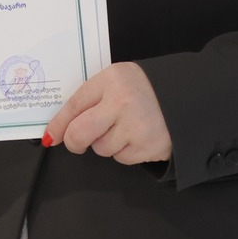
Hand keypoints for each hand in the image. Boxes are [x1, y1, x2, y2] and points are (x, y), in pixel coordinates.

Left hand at [43, 61, 172, 163]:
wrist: (187, 98)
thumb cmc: (144, 89)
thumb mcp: (115, 81)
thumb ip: (90, 99)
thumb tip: (59, 130)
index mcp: (111, 80)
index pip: (75, 104)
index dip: (59, 124)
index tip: (50, 136)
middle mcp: (122, 103)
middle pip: (80, 133)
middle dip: (74, 141)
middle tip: (78, 142)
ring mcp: (137, 127)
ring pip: (101, 148)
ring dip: (107, 143)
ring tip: (125, 127)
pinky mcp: (149, 148)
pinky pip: (122, 158)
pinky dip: (126, 151)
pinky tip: (138, 136)